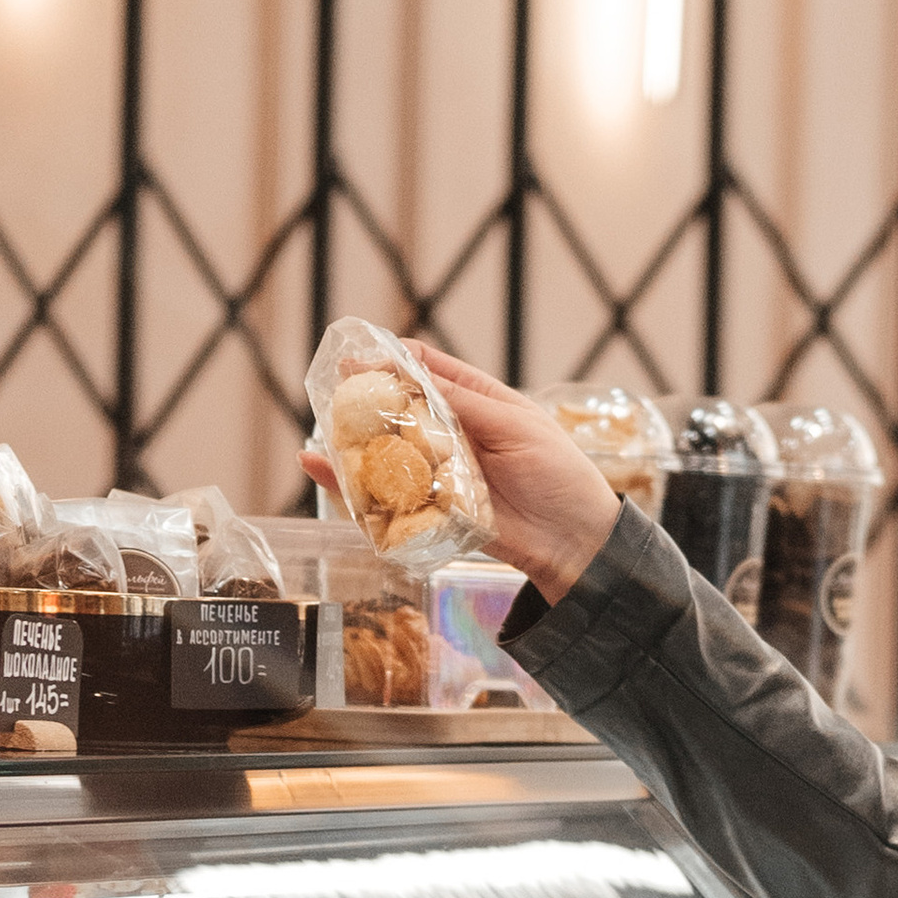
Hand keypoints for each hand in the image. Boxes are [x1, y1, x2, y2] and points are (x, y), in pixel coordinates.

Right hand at [302, 345, 621, 601]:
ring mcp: (439, 469)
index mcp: (477, 400)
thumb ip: (462, 403)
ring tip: (324, 429)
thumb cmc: (558, 474)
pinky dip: (354, 484)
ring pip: (386, 449)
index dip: (390, 358)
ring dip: (353, 439)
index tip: (357, 356)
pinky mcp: (431, 507)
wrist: (574, 542)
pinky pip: (388, 493)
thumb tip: (410, 373)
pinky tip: (323, 468)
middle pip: (398, 407)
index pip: (426, 367)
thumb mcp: (515, 426)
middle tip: (332, 394)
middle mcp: (452, 431)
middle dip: (363, 398)